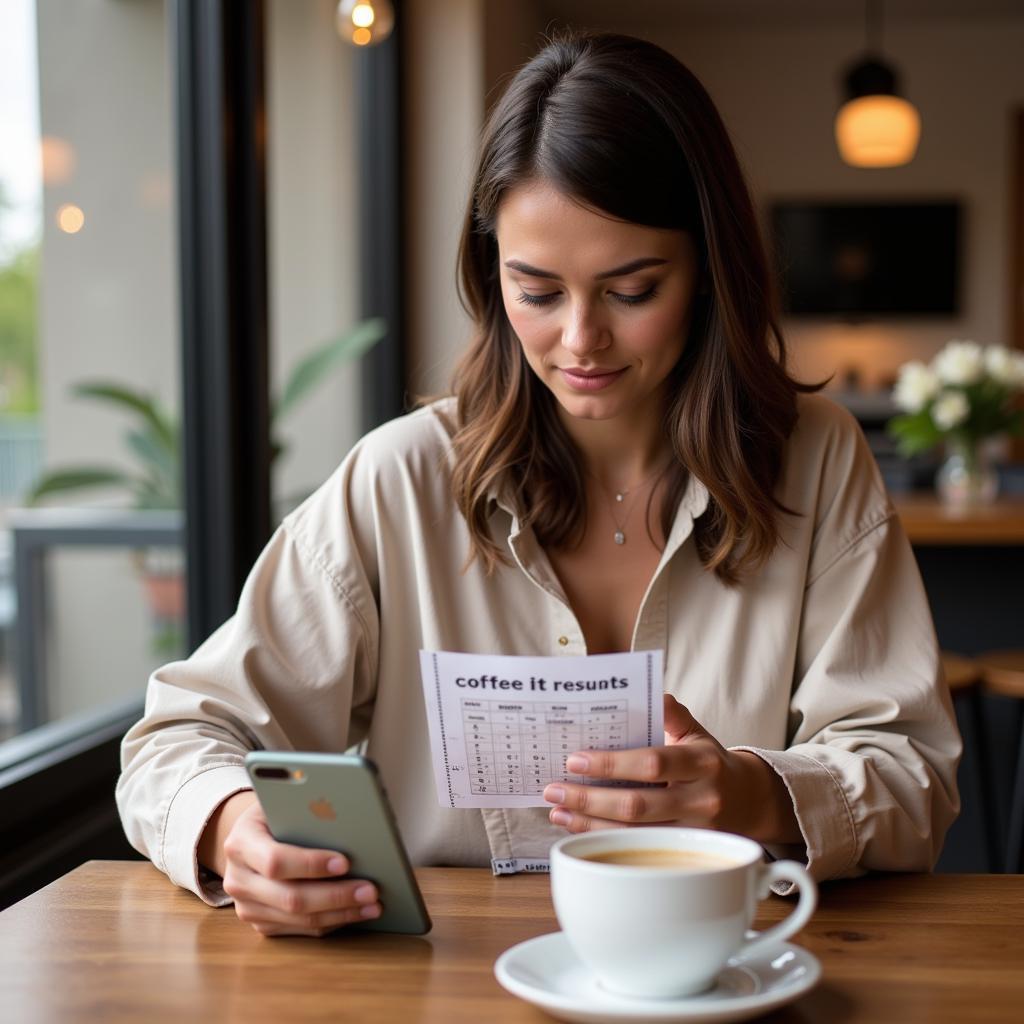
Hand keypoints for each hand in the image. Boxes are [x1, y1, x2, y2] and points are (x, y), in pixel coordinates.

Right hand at [215, 797, 382, 936]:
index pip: (275, 861)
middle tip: (371, 890)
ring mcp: (246, 906)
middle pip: (290, 898)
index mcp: (241, 843)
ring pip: (298, 919)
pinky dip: (331, 922)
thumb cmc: (277, 813)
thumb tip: (352, 821)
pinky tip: (356, 912)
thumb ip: (307, 810)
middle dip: (336, 896)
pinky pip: (299, 930)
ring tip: (372, 905)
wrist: (251, 836)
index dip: (311, 864)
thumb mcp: (283, 802)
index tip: (345, 862)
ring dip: (340, 914)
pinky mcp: (260, 923)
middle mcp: (237, 879)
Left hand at [543, 694, 799, 843]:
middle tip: (554, 787)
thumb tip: (650, 691)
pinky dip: (602, 837)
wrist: (749, 802)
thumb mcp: (697, 732)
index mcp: (702, 763)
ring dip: (589, 822)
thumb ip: (671, 713)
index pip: (652, 762)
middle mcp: (701, 800)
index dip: (612, 763)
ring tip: (558, 808)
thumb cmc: (710, 763)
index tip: (575, 759)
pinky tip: (578, 826)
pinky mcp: (684, 856)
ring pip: (633, 834)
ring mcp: (694, 833)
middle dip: (590, 797)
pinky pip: (636, 848)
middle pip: (638, 805)